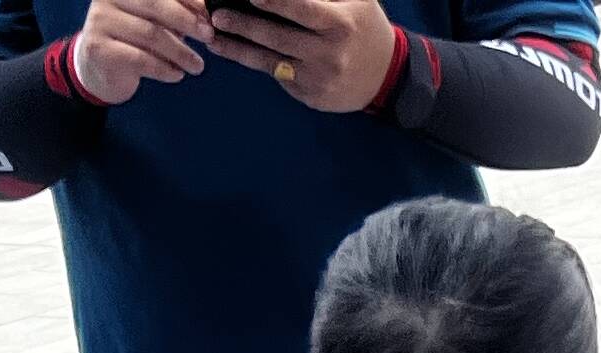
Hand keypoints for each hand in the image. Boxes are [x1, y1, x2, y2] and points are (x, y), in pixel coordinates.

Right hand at [70, 0, 206, 100]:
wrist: (99, 68)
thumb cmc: (133, 40)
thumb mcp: (156, 20)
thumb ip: (177, 11)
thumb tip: (208, 9)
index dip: (188, 1)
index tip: (210, 17)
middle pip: (155, 5)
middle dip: (187, 21)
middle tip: (209, 37)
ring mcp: (100, 21)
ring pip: (150, 34)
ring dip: (180, 52)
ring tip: (197, 66)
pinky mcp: (99, 49)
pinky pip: (139, 59)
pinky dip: (164, 68)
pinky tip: (177, 74)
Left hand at [207, 0, 393, 105]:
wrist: (386, 75)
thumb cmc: (363, 27)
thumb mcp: (354, 0)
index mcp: (340, 24)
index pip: (301, 8)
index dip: (274, 0)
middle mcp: (329, 53)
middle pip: (278, 36)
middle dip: (244, 25)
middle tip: (218, 15)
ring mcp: (318, 78)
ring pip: (270, 61)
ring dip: (238, 48)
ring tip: (214, 37)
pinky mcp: (311, 95)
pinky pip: (277, 76)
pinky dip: (254, 63)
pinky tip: (234, 52)